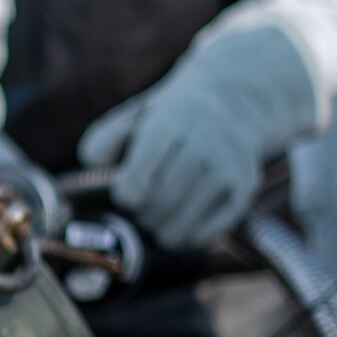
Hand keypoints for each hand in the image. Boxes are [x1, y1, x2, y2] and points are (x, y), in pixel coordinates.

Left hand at [76, 26, 317, 250]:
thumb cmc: (172, 117)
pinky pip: (205, 235)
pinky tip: (184, 221)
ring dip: (161, 227)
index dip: (124, 195)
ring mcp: (226, 169)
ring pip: (177, 228)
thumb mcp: (134, 116)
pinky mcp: (244, 188)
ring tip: (161, 213)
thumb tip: (92, 165)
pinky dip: (188, 237)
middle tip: (144, 204)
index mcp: (168, 125)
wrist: (233, 99)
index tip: (127, 189)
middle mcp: (202, 146)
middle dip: (141, 213)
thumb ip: (103, 141)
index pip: (134, 186)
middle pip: (154, 209)